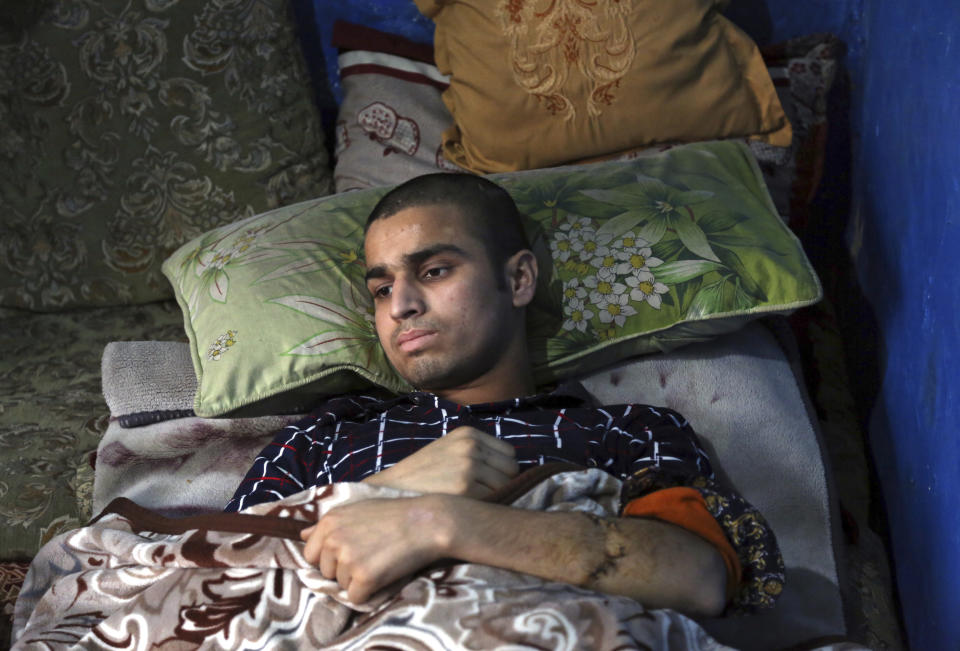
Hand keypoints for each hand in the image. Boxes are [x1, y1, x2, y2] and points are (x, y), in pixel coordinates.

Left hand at [300, 496, 449, 602]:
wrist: (427, 522)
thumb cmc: (395, 514)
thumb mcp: (356, 509)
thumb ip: (328, 524)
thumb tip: (302, 534)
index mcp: (328, 521)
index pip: (310, 554)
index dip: (330, 558)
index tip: (351, 552)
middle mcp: (332, 539)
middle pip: (325, 572)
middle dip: (344, 570)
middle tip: (371, 555)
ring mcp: (347, 559)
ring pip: (342, 585)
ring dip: (359, 580)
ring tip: (381, 561)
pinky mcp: (363, 577)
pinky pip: (356, 598)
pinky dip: (370, 592)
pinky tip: (385, 573)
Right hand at [363, 426, 518, 497]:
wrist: (393, 489)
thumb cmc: (423, 475)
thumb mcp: (448, 450)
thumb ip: (477, 453)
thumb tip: (515, 470)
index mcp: (468, 434)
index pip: (509, 454)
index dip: (501, 471)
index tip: (487, 483)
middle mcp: (470, 447)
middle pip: (511, 470)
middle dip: (501, 484)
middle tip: (482, 496)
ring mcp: (469, 466)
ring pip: (506, 486)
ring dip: (495, 497)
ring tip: (474, 503)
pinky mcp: (465, 489)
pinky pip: (494, 500)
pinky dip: (486, 508)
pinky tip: (469, 510)